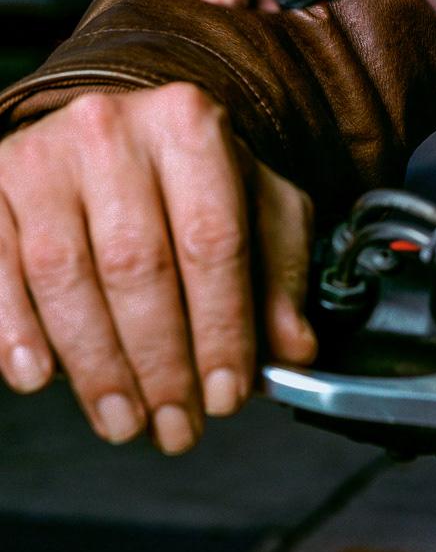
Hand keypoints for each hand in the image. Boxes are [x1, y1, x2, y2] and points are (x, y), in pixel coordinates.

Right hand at [0, 84, 316, 451]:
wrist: (106, 134)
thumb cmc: (186, 179)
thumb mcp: (253, 205)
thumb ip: (279, 273)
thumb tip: (293, 350)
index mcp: (190, 126)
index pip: (212, 240)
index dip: (221, 327)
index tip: (227, 395)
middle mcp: (113, 133)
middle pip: (138, 265)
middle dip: (161, 363)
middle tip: (175, 424)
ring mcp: (44, 157)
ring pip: (66, 276)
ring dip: (97, 366)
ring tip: (124, 420)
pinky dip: (15, 333)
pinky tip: (40, 378)